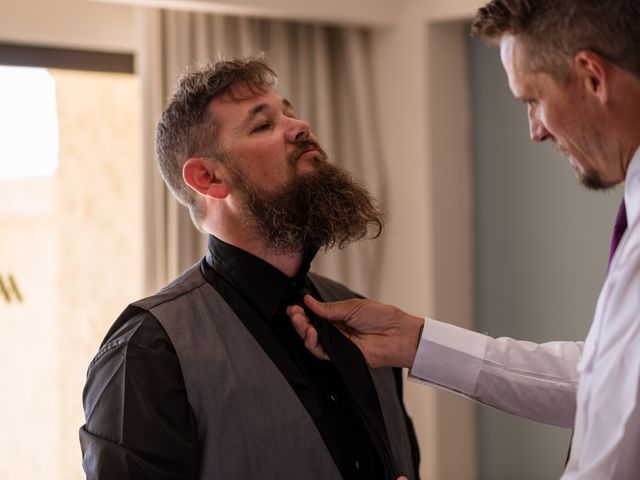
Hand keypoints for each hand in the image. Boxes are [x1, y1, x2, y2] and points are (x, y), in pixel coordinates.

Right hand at [287, 296, 423, 367]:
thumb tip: (309, 301)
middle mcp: (336, 330)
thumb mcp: (352, 307)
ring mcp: (338, 343)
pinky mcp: (341, 355)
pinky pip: (322, 352)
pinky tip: (311, 332)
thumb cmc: (383, 318)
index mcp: (339, 316)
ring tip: (299, 320)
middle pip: (311, 328)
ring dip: (303, 330)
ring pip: (313, 341)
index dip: (304, 311)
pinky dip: (313, 343)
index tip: (294, 305)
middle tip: (293, 312)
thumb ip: (329, 308)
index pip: (315, 314)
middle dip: (299, 320)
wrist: (399, 334)